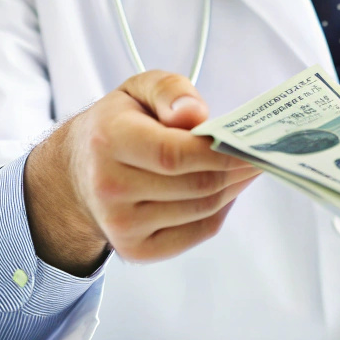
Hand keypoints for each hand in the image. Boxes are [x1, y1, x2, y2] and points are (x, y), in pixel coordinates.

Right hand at [23, 71, 259, 275]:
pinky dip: (221, 210)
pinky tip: (228, 188)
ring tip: (249, 166)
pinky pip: (197, 232)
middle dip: (237, 169)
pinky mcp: (136, 250)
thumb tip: (196, 115)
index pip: (174, 154)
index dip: (219, 151)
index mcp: (109, 141)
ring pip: (202, 209)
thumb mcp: (139, 89)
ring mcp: (121, 227)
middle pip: (195, 185)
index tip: (251, 142)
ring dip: (234, 187)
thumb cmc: (117, 124)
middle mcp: (110, 189)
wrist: (76, 174)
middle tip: (263, 153)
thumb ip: (170, 90)